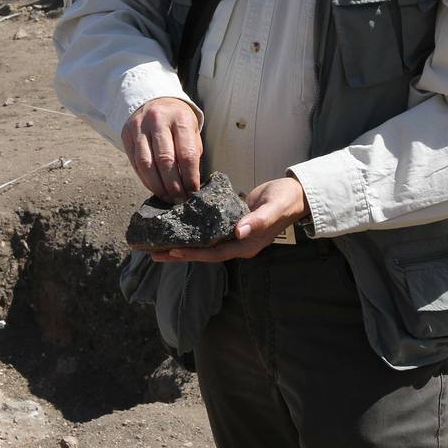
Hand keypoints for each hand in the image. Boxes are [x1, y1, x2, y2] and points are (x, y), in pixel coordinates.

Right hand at [121, 97, 201, 201]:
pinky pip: (135, 163)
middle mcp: (158, 120)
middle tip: (180, 199)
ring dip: (157, 185)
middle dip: (173, 185)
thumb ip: (192, 152)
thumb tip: (192, 184)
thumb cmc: (178, 121)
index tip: (193, 191)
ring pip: (146, 163)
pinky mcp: (126, 135)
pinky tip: (155, 188)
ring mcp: (139, 127)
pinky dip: (145, 179)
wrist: (154, 101)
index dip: (190, 176)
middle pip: (165, 160)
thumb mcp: (191, 129)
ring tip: (167, 197)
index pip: (186, 153)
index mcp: (180, 118)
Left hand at [151, 176, 308, 262]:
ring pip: (203, 244)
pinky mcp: (230, 225)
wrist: (294, 194)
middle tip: (153, 252)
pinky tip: (177, 225)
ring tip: (158, 243)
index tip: (171, 250)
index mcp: (246, 245)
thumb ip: (258, 220)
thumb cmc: (285, 200)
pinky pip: (207, 231)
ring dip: (182, 243)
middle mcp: (238, 244)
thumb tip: (238, 232)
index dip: (193, 253)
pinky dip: (192, 230)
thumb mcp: (274, 208)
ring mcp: (234, 236)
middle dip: (179, 253)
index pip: (214, 253)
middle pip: (204, 252)